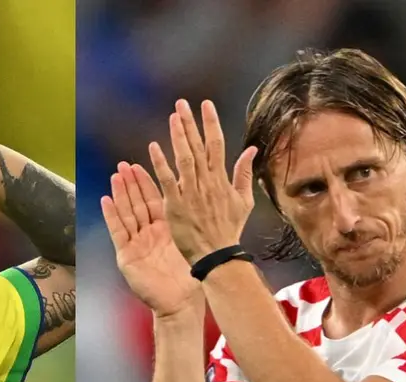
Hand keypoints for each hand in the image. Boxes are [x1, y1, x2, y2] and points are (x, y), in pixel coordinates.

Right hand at [102, 162, 204, 318]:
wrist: (180, 302)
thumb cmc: (188, 276)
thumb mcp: (188, 243)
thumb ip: (188, 222)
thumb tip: (199, 199)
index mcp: (164, 229)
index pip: (152, 200)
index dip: (145, 183)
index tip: (140, 165)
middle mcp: (147, 234)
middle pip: (136, 204)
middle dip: (130, 184)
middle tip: (123, 165)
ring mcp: (135, 244)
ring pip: (126, 214)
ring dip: (120, 195)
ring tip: (115, 176)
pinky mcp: (127, 256)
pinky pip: (118, 232)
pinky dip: (111, 216)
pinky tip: (106, 200)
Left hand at [149, 100, 257, 263]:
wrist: (217, 254)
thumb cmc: (229, 229)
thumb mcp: (243, 201)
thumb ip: (243, 174)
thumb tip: (251, 150)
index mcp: (221, 179)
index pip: (216, 144)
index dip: (210, 123)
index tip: (205, 105)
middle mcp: (207, 182)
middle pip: (198, 146)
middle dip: (190, 123)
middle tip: (182, 103)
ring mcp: (191, 192)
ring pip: (184, 158)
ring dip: (178, 136)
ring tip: (173, 116)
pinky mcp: (176, 204)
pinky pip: (167, 180)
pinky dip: (161, 163)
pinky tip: (154, 146)